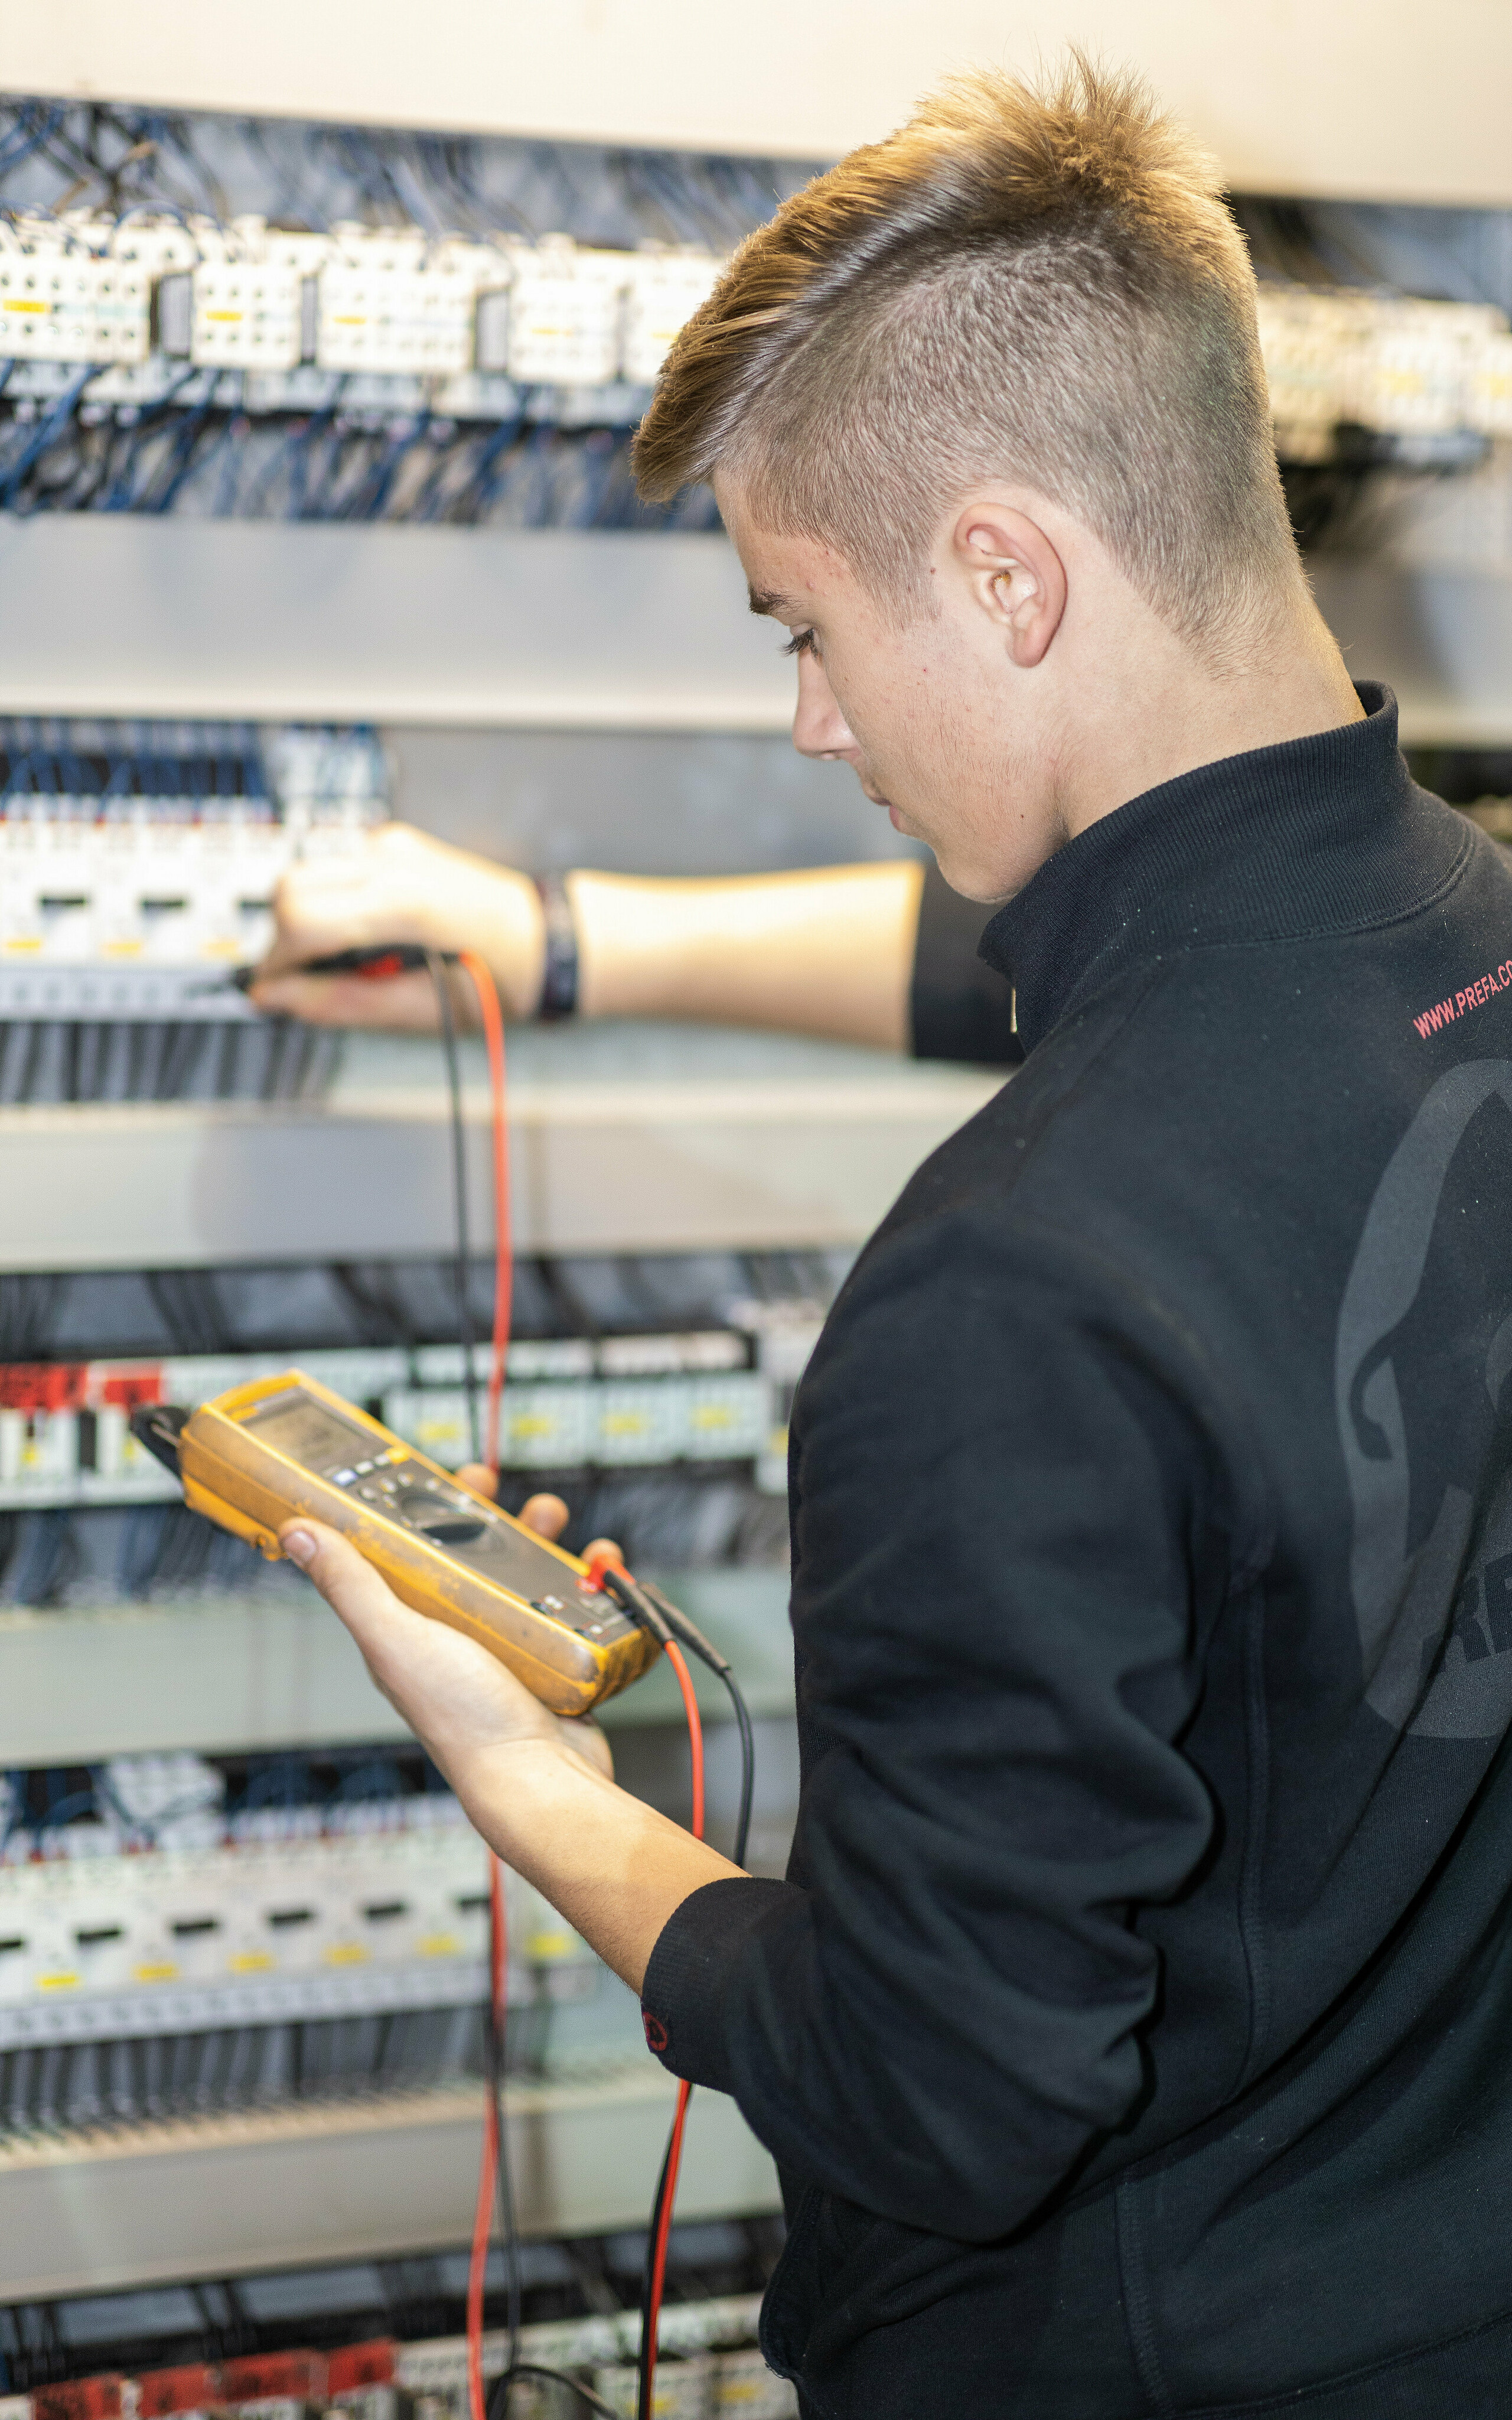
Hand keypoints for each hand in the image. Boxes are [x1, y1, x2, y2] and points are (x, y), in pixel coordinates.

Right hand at [248, 824, 545, 1027]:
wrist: (541, 939)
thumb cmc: (496, 977)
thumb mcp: (418, 1011)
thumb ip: (340, 1003)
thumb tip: (274, 998)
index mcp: (401, 905)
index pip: (297, 919)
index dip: (275, 962)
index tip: (274, 992)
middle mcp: (392, 863)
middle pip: (288, 887)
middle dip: (283, 938)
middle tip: (307, 979)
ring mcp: (393, 846)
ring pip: (306, 873)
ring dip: (306, 919)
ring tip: (346, 959)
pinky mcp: (394, 844)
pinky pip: (336, 868)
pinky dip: (332, 901)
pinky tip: (368, 932)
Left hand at [280, 1487, 614, 1788]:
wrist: (541, 1780)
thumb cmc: (463, 1720)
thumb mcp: (397, 1639)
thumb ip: (351, 1584)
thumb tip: (297, 1532)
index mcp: (412, 1627)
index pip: (411, 1550)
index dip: (425, 1508)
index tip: (445, 1475)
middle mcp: (459, 1635)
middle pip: (475, 1554)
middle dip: (495, 1516)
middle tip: (507, 1492)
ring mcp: (511, 1647)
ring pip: (529, 1572)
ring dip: (546, 1539)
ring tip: (558, 1522)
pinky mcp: (556, 1660)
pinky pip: (577, 1605)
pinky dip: (594, 1581)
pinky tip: (603, 1568)